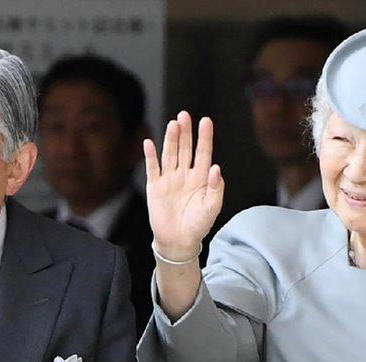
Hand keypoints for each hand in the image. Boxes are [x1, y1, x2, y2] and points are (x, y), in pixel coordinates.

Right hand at [144, 111, 223, 260]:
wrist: (178, 241)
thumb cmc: (198, 225)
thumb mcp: (212, 208)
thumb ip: (216, 188)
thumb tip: (216, 167)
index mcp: (200, 178)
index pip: (203, 153)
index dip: (204, 137)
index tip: (206, 121)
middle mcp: (184, 175)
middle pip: (185, 148)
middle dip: (185, 132)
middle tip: (185, 115)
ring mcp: (169, 179)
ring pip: (170, 154)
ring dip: (170, 139)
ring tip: (173, 124)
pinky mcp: (155, 187)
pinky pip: (152, 168)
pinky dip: (150, 156)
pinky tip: (149, 143)